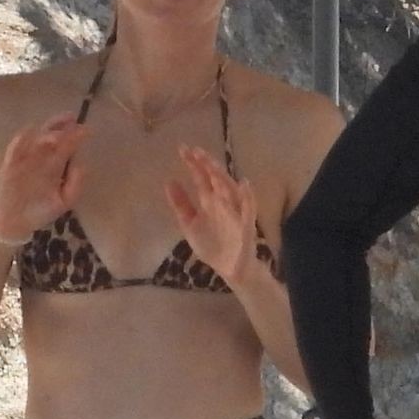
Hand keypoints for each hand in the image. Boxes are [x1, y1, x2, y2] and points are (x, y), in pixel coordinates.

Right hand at [0, 113, 86, 238]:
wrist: (16, 225)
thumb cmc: (41, 211)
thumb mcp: (64, 200)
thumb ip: (75, 184)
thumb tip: (82, 164)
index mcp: (56, 165)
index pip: (67, 146)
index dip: (76, 136)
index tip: (87, 130)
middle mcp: (41, 158)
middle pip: (51, 135)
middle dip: (61, 126)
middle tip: (71, 119)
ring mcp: (25, 160)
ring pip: (34, 139)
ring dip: (45, 134)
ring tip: (57, 135)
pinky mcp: (9, 166)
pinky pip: (14, 151)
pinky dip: (20, 141)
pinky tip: (29, 133)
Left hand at [165, 144, 256, 285]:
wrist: (231, 270)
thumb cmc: (213, 245)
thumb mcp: (190, 224)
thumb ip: (181, 205)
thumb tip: (169, 181)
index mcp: (210, 202)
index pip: (201, 178)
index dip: (193, 164)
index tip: (182, 148)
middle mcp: (223, 203)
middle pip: (215, 180)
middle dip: (206, 165)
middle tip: (194, 150)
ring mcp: (235, 213)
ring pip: (230, 190)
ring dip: (222, 177)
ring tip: (211, 164)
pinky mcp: (246, 227)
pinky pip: (249, 210)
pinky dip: (248, 197)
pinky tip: (244, 185)